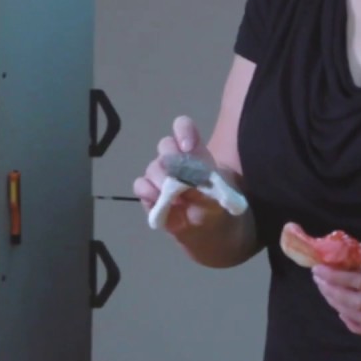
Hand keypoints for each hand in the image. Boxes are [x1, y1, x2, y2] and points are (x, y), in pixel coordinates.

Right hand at [132, 116, 224, 236]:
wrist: (210, 232)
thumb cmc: (219, 206)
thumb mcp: (220, 194)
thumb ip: (205, 182)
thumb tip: (187, 176)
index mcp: (195, 152)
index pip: (183, 128)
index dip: (183, 131)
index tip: (188, 147)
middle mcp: (176, 160)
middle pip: (165, 146)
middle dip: (171, 159)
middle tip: (179, 176)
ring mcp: (161, 176)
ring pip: (153, 166)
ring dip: (160, 178)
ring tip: (172, 195)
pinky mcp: (150, 194)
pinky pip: (140, 185)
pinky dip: (146, 191)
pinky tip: (157, 199)